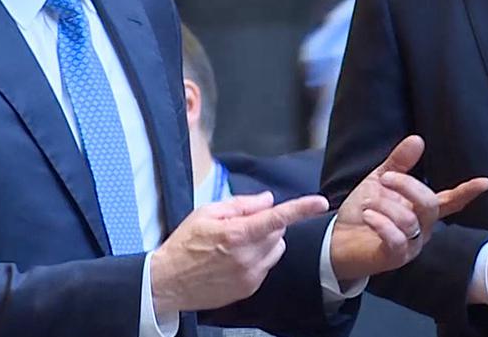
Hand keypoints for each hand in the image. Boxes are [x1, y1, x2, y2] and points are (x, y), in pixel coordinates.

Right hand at [150, 190, 328, 312]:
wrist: (168, 281)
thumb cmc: (184, 245)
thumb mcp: (207, 213)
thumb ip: (241, 204)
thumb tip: (267, 200)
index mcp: (236, 234)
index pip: (276, 218)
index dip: (301, 208)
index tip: (319, 203)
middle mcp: (247, 257)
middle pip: (278, 232)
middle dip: (268, 223)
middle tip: (243, 224)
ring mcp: (249, 275)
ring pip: (276, 250)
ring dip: (266, 242)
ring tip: (239, 243)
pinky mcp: (249, 288)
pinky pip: (266, 266)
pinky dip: (258, 258)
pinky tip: (235, 259)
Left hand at [330, 134, 487, 281]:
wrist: (337, 240)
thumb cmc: (363, 212)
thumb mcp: (380, 181)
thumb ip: (399, 163)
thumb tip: (418, 139)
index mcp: (421, 210)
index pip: (450, 201)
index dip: (467, 192)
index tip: (486, 182)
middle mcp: (421, 229)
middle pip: (430, 205)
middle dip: (408, 186)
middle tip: (386, 178)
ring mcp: (410, 245)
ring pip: (410, 219)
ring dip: (385, 205)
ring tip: (368, 205)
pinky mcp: (394, 258)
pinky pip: (396, 239)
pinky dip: (381, 223)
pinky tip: (369, 216)